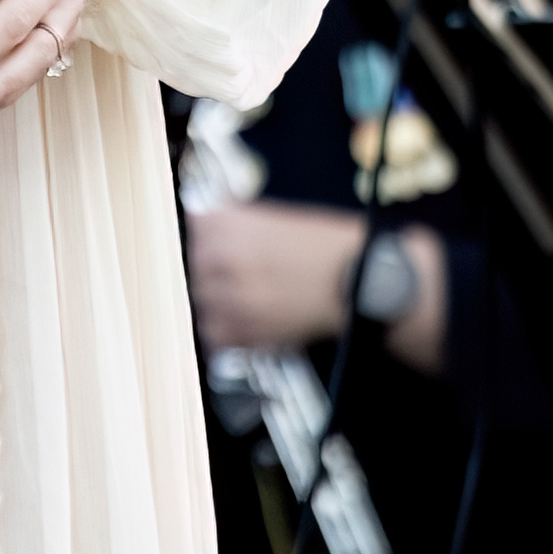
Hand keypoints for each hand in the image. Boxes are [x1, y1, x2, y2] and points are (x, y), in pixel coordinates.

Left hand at [189, 203, 364, 350]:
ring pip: (201, 300)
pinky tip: (237, 321)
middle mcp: (227, 258)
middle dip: (206, 267)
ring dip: (212, 298)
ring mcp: (235, 297)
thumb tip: (215, 225)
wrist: (360, 281)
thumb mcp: (279, 219)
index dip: (206, 234)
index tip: (211, 240)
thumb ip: (241, 222)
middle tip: (224, 271)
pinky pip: (215, 334)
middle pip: (192, 264)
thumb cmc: (330, 248)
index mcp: (234, 224)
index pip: (195, 225)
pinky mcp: (250, 331)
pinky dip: (221, 329)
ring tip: (232, 297)